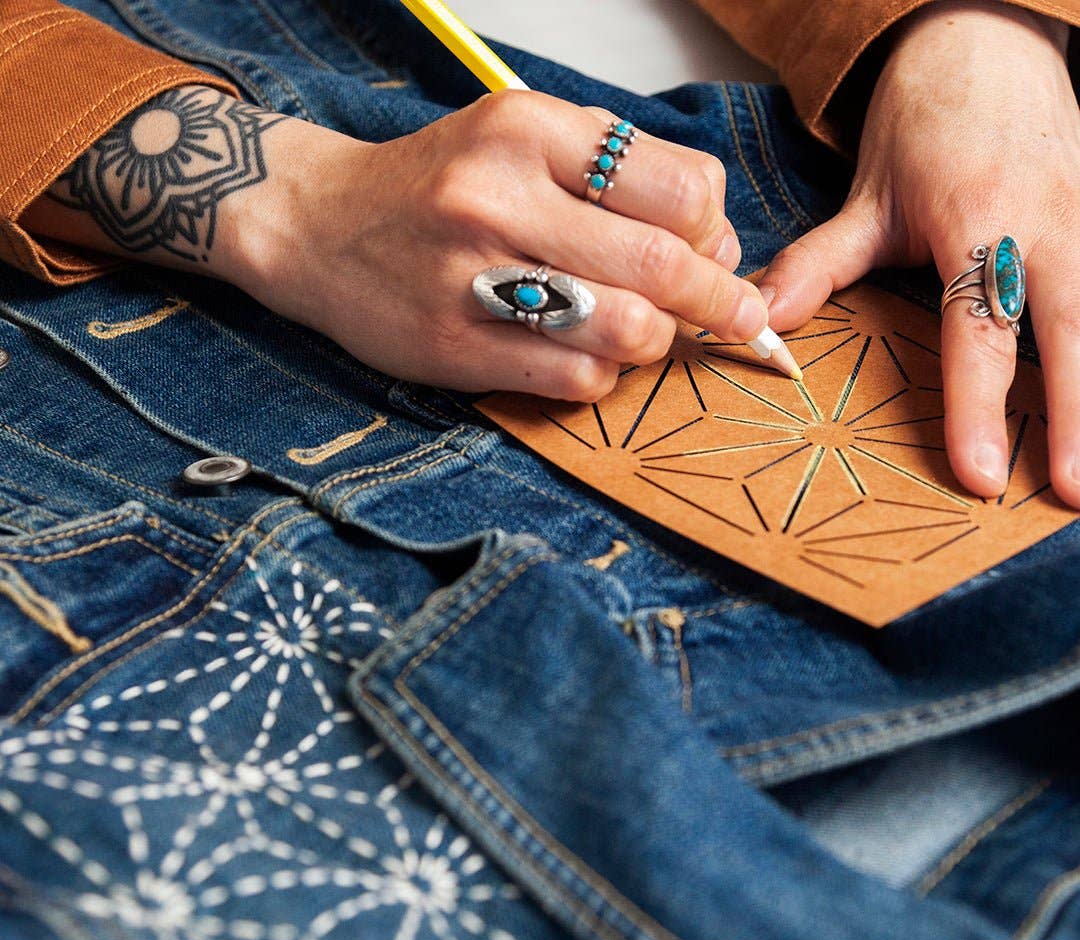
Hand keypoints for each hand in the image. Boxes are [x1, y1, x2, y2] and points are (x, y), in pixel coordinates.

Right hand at [25, 86, 786, 400]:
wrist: (316, 225)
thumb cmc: (433, 188)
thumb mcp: (519, 140)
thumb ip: (615, 175)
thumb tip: (719, 242)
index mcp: (527, 129)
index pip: (682, 187)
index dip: (719, 232)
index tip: (716, 254)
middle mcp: (499, 197)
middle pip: (665, 263)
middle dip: (717, 302)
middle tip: (732, 318)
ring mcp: (471, 278)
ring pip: (627, 329)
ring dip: (654, 343)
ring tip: (639, 334)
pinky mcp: (453, 347)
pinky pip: (574, 377)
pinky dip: (600, 375)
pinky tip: (582, 355)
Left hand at [754, 2, 1079, 507]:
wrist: (987, 44)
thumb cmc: (926, 123)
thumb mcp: (867, 195)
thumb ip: (818, 264)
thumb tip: (761, 320)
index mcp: (980, 220)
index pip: (980, 331)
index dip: (979, 406)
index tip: (980, 473)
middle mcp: (1046, 225)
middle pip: (1070, 331)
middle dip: (1075, 416)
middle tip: (1070, 493)